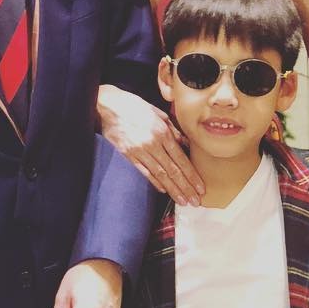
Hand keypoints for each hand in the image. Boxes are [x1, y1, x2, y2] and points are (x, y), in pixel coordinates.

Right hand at [98, 84, 204, 205]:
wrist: (108, 106)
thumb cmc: (135, 106)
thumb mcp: (158, 113)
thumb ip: (173, 129)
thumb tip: (185, 144)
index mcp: (162, 133)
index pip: (181, 159)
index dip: (192, 176)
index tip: (200, 188)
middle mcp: (152, 144)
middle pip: (172, 171)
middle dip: (185, 188)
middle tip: (195, 201)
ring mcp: (139, 151)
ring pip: (159, 175)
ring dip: (172, 189)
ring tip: (183, 200)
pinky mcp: (127, 155)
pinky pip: (144, 171)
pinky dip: (154, 182)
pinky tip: (163, 190)